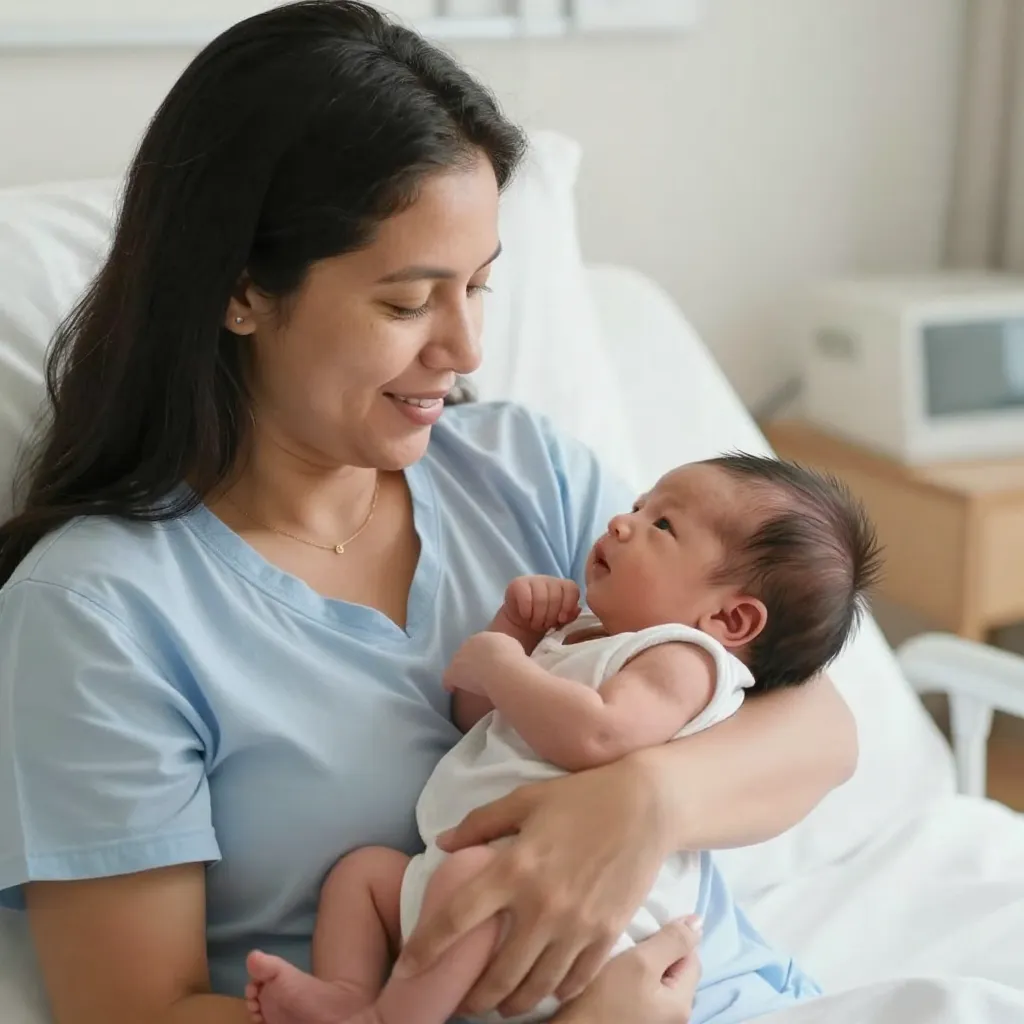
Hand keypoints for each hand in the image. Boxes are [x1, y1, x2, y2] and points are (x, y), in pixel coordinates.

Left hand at [394, 756, 670, 1017]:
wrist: (646, 806)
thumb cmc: (580, 798)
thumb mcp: (524, 800)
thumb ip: (480, 823)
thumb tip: (441, 842)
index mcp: (514, 868)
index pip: (456, 919)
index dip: (426, 948)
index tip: (407, 969)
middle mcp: (542, 905)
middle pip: (496, 973)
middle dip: (472, 998)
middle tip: (461, 1003)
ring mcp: (576, 925)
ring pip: (535, 987)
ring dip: (511, 1004)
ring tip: (500, 1006)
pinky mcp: (606, 935)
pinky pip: (575, 981)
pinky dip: (555, 994)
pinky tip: (546, 992)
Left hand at [443, 631, 523, 695]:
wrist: (502, 668)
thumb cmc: (512, 658)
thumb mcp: (512, 647)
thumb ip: (503, 648)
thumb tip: (503, 654)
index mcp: (484, 637)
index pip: (479, 645)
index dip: (482, 654)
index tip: (486, 662)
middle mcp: (469, 643)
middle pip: (467, 652)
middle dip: (471, 661)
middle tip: (479, 672)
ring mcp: (459, 657)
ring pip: (457, 664)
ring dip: (463, 671)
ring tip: (469, 681)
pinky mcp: (453, 672)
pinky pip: (448, 678)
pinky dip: (449, 683)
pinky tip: (451, 689)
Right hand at [504, 575, 580, 633]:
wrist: (521, 622)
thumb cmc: (544, 620)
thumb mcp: (560, 621)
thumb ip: (570, 615)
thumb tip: (577, 609)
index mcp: (563, 586)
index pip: (572, 588)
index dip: (568, 605)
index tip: (561, 619)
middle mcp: (549, 580)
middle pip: (556, 596)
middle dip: (551, 616)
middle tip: (545, 625)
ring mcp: (533, 579)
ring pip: (541, 598)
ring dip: (539, 617)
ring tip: (536, 624)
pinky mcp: (518, 584)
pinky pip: (526, 599)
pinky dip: (527, 612)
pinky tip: (526, 616)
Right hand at [553, 918, 701, 1023]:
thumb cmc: (605, 999)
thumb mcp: (641, 962)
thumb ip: (672, 941)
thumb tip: (698, 922)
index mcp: (683, 1004)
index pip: (691, 957)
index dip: (671, 936)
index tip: (645, 927)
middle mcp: (674, 1017)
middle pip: (674, 969)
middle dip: (655, 949)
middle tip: (629, 939)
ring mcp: (654, 1021)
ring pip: (656, 979)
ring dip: (640, 963)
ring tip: (619, 953)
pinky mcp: (635, 1020)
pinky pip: (641, 991)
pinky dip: (630, 978)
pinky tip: (613, 973)